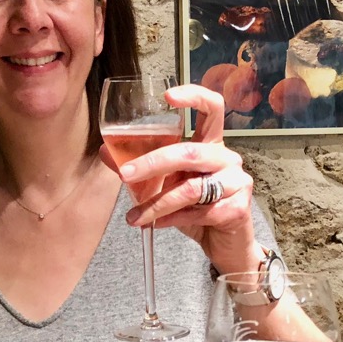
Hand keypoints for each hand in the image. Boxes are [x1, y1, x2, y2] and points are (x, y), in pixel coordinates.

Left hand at [98, 83, 261, 275]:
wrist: (223, 245)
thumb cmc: (196, 209)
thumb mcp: (166, 186)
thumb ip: (140, 168)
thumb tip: (105, 150)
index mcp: (211, 145)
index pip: (212, 108)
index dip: (194, 96)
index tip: (167, 96)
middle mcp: (227, 158)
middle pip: (189, 152)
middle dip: (152, 163)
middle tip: (125, 175)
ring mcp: (236, 182)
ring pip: (190, 189)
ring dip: (156, 203)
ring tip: (134, 217)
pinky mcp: (237, 208)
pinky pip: (198, 212)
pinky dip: (172, 219)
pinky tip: (155, 225)